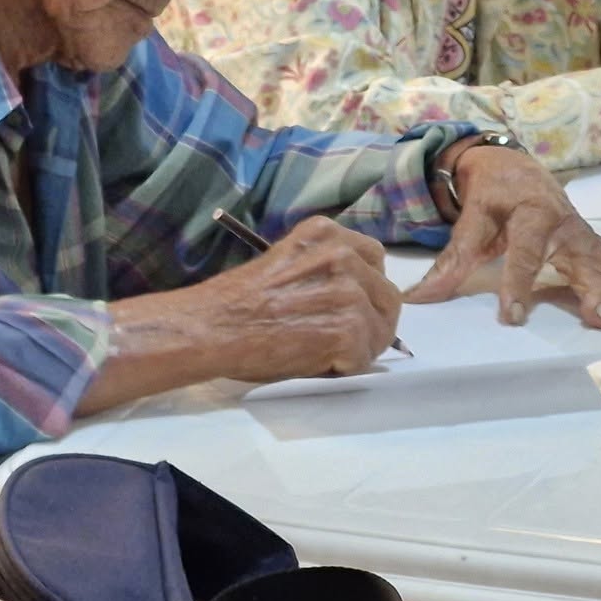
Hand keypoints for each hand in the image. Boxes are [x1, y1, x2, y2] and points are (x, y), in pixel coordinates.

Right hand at [191, 216, 400, 380]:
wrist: (213, 326)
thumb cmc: (236, 300)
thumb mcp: (287, 260)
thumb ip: (323, 267)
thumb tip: (355, 292)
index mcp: (326, 233)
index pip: (374, 259)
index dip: (366, 287)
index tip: (348, 304)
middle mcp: (343, 255)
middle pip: (388, 295)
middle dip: (371, 320)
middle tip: (340, 337)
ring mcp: (349, 293)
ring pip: (381, 330)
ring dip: (357, 347)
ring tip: (320, 351)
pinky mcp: (349, 331)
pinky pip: (365, 358)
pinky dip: (343, 367)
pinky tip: (313, 361)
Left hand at [408, 146, 600, 327]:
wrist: (516, 166)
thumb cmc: (492, 194)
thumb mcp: (471, 218)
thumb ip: (452, 260)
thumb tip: (418, 298)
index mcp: (530, 213)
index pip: (523, 252)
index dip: (517, 283)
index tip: (512, 315)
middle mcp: (563, 225)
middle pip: (578, 259)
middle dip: (590, 289)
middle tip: (598, 316)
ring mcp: (582, 236)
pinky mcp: (593, 246)